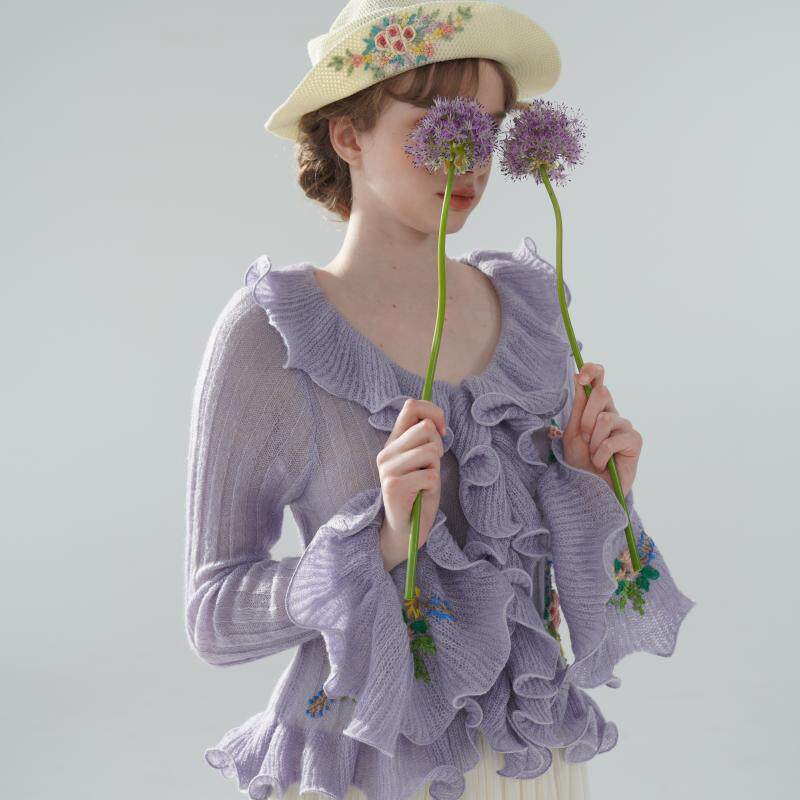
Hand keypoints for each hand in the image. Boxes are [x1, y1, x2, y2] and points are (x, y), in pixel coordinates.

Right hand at [375, 398, 445, 571]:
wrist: (406, 529)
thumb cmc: (419, 492)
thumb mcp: (425, 460)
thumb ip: (425, 438)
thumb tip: (434, 420)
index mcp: (394, 441)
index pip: (411, 406)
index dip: (433, 412)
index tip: (441, 430)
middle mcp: (386, 452)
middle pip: (426, 428)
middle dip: (438, 447)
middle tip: (429, 467)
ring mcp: (387, 469)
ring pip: (430, 451)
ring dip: (435, 468)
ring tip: (424, 482)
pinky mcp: (393, 486)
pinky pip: (430, 475)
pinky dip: (433, 486)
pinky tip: (422, 494)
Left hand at [561, 362, 641, 498]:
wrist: (588, 488)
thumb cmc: (579, 461)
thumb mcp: (572, 431)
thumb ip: (578, 406)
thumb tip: (579, 376)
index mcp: (596, 406)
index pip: (600, 378)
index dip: (593, 370)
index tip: (582, 377)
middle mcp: (613, 412)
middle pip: (603, 392)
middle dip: (586, 417)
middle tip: (584, 437)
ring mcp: (626, 426)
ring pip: (605, 419)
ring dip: (592, 441)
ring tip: (592, 455)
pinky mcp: (635, 441)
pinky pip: (612, 441)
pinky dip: (600, 455)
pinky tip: (601, 464)